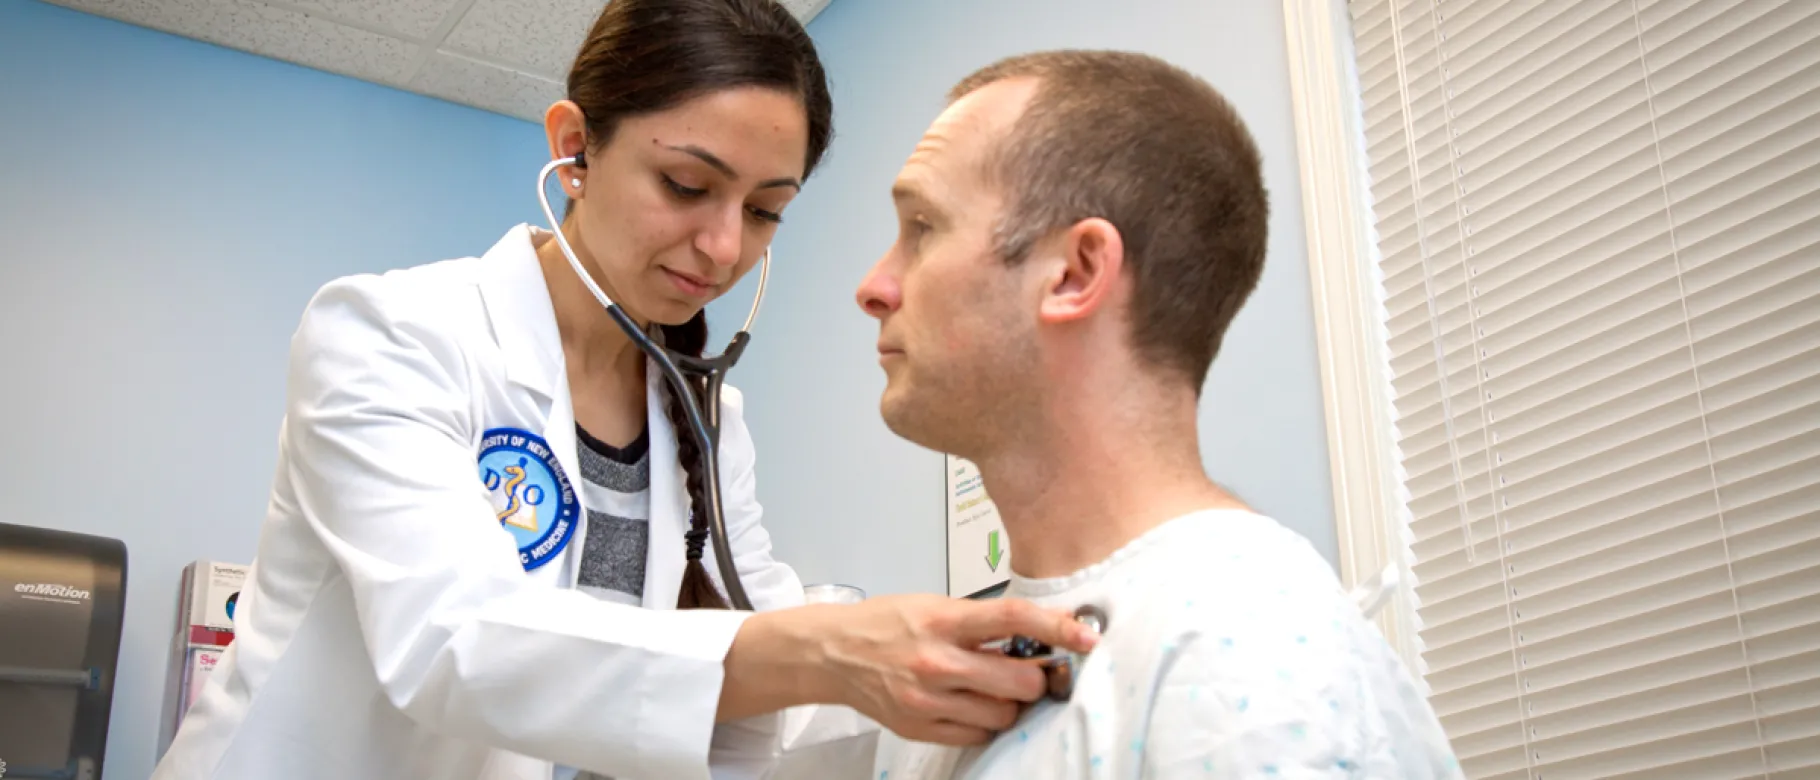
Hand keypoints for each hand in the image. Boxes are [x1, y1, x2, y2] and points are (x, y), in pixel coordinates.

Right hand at [808, 595, 1097, 744]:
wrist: (833, 653)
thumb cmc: (886, 624)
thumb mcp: (934, 605)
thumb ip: (982, 621)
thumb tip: (1039, 632)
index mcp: (943, 621)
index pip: (1014, 619)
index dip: (1057, 628)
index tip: (1085, 637)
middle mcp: (937, 662)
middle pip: (1020, 681)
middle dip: (1036, 678)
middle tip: (1031, 671)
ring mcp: (928, 700)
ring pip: (1004, 715)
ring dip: (1011, 704)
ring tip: (993, 688)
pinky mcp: (920, 728)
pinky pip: (978, 735)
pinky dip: (985, 722)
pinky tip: (971, 704)